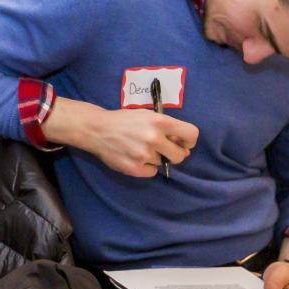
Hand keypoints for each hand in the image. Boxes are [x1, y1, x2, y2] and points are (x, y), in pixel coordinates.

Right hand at [41, 98, 197, 176]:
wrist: (97, 129)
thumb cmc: (124, 120)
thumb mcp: (147, 115)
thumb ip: (166, 127)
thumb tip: (183, 146)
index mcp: (160, 122)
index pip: (191, 134)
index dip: (190, 141)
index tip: (184, 143)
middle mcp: (154, 138)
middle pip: (180, 156)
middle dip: (175, 154)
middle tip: (164, 150)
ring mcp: (144, 155)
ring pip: (162, 163)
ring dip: (155, 158)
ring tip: (140, 149)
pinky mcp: (134, 168)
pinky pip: (151, 172)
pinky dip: (146, 167)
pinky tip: (135, 157)